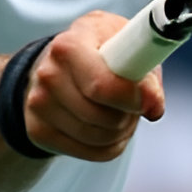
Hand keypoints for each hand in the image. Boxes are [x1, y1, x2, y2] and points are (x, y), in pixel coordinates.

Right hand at [24, 10, 163, 160]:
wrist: (58, 60)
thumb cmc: (98, 47)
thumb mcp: (125, 39)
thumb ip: (144, 69)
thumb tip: (153, 106)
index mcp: (70, 45)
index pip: (102, 85)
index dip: (132, 97)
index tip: (149, 99)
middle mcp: (48, 74)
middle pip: (103, 117)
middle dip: (129, 114)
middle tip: (133, 102)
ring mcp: (38, 104)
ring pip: (98, 138)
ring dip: (121, 131)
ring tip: (120, 112)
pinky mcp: (38, 130)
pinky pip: (91, 152)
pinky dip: (109, 145)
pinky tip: (107, 126)